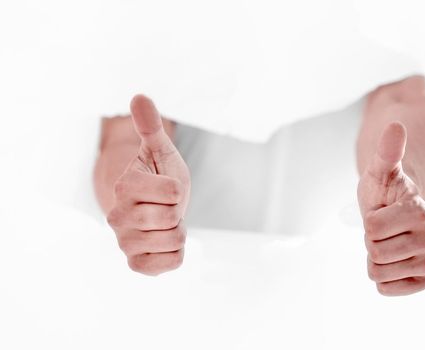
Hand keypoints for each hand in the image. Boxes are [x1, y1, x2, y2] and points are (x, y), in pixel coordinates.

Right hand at [107, 95, 190, 275]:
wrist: (153, 206)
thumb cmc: (160, 176)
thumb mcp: (161, 150)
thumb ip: (150, 127)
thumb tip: (139, 96)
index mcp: (125, 186)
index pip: (174, 192)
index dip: (178, 190)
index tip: (166, 189)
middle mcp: (117, 216)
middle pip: (173, 219)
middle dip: (178, 211)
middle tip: (166, 207)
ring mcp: (125, 242)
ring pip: (174, 242)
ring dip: (178, 231)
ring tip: (164, 223)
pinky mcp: (135, 263)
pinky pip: (169, 265)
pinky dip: (175, 254)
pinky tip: (164, 242)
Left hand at [357, 122, 424, 295]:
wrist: (395, 213)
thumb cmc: (384, 191)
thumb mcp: (381, 170)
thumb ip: (386, 152)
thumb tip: (395, 126)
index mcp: (421, 212)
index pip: (372, 229)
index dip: (368, 222)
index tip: (380, 213)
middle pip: (375, 253)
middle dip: (370, 241)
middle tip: (382, 230)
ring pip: (378, 273)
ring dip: (374, 259)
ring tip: (386, 243)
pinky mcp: (423, 279)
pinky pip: (389, 290)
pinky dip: (382, 279)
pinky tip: (390, 263)